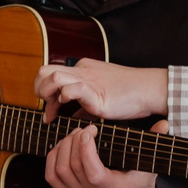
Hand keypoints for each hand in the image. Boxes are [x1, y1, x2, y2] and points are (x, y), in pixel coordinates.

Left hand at [35, 58, 167, 121]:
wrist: (149, 90)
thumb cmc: (129, 95)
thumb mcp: (98, 98)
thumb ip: (82, 106)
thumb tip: (71, 118)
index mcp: (81, 70)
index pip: (51, 74)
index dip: (44, 95)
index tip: (49, 115)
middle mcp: (81, 71)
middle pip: (44, 70)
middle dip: (39, 91)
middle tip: (47, 110)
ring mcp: (88, 80)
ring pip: (52, 76)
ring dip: (47, 94)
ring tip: (54, 110)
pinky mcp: (96, 93)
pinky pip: (73, 88)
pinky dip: (65, 97)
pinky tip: (68, 106)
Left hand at [43, 121, 163, 187]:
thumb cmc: (139, 176)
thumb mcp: (150, 161)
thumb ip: (155, 141)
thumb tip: (164, 123)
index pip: (93, 173)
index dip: (86, 150)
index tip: (91, 130)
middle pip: (72, 166)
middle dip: (75, 141)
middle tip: (85, 128)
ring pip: (60, 169)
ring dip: (64, 146)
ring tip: (76, 135)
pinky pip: (51, 175)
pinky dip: (53, 156)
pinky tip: (64, 145)